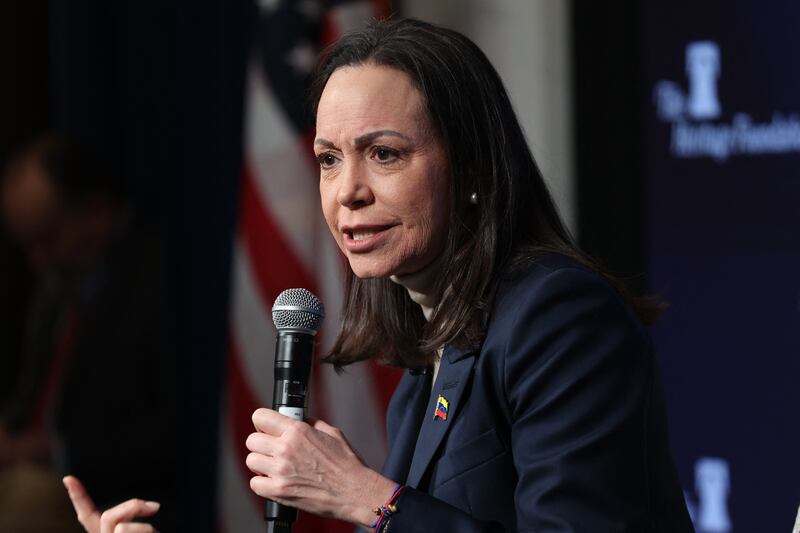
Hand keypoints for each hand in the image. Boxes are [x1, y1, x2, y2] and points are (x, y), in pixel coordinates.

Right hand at [62, 476, 159, 532]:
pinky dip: (145, 532)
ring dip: (143, 527)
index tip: (68, 477)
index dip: (78, 497)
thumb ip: (132, 522)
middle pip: (108, 516)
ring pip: (121, 526)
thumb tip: (142, 513)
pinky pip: (126, 532)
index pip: (88, 515)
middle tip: (155, 507)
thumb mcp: (142, 532)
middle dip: (132, 506)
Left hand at [246, 408, 396, 527]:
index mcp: (297, 431)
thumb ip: (310, 423)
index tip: (266, 428)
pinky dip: (262, 483)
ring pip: (251, 461)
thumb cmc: (347, 464)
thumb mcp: (331, 432)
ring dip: (261, 463)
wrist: (354, 491)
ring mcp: (281, 471)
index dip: (262, 422)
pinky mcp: (279, 491)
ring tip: (274, 466)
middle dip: (261, 443)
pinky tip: (275, 481)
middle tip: (272, 449)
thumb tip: (298, 419)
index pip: (260, 417)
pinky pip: (255, 483)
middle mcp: (286, 448)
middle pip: (252, 440)